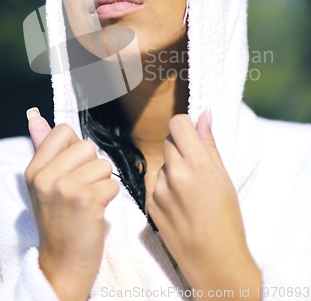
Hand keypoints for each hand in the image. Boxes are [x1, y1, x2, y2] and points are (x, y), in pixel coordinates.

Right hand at [25, 108, 118, 300]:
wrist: (62, 263)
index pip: (63, 131)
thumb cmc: (58, 220)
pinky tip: (95, 211)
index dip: (75, 148)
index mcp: (35, 169)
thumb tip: (37, 117)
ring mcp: (66, 188)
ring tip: (88, 201)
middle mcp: (47, 177)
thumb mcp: (43, 184)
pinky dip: (110, 198)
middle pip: (88, 146)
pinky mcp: (88, 201)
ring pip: (104, 165)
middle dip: (92, 166)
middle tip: (81, 189)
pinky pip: (113, 184)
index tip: (71, 169)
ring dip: (102, 183)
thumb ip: (43, 147)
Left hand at [146, 112, 260, 297]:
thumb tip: (203, 114)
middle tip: (195, 167)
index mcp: (196, 164)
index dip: (186, 126)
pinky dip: (165, 188)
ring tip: (188, 193)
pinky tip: (179, 205)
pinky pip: (154, 183)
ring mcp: (158, 189)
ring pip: (162, 163)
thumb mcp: (224, 177)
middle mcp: (174, 173)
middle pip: (169, 141)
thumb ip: (209, 143)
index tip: (193, 136)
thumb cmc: (226, 218)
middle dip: (180, 148)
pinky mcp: (149, 204)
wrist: (213, 260)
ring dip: (172, 169)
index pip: (178, 123)